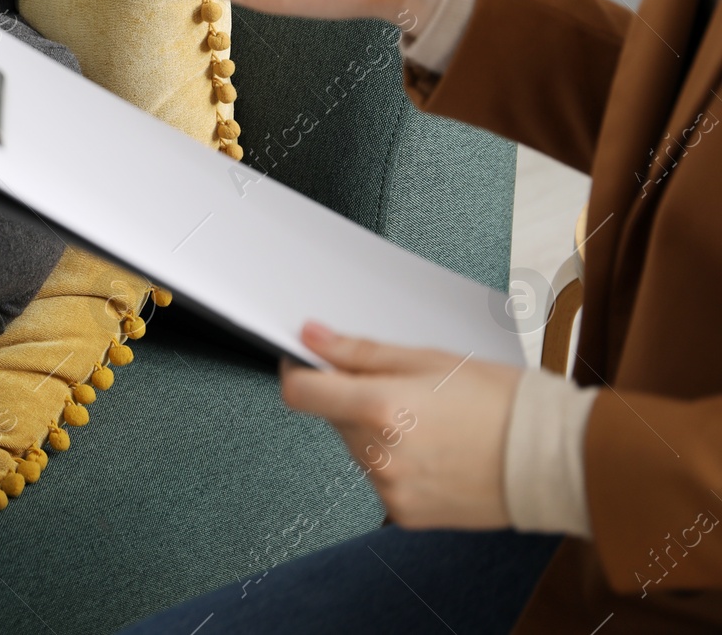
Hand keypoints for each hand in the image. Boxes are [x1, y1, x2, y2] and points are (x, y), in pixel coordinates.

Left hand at [279, 320, 521, 528]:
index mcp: (380, 408)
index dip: (298, 371)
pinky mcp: (404, 514)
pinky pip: (380, 479)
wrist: (553, 460)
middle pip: (334, 418)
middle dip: (353, 400)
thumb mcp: (429, 359)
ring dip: (375, 432)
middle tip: (404, 391)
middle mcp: (378, 454)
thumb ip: (360, 353)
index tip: (308, 362)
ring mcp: (390, 489)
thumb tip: (312, 338)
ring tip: (429, 424)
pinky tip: (434, 452)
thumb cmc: (502, 403)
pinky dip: (396, 463)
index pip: (301, 392)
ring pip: (356, 448)